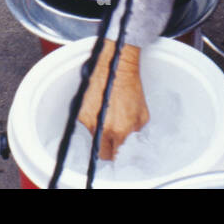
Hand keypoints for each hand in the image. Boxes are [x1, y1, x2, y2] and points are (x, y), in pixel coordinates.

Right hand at [77, 40, 148, 159]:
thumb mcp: (142, 114)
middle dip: (106, 148)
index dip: (116, 154)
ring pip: (92, 136)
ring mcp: (89, 120)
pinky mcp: (80, 111)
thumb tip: (131, 141)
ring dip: (99, 130)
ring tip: (107, 114)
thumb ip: (136, 132)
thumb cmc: (130, 86)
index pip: (115, 156)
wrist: (116, 67)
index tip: (117, 151)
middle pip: (101, 152)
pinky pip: (85, 122)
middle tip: (111, 139)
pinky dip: (91, 117)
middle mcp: (103, 128)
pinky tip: (99, 106)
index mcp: (121, 131)